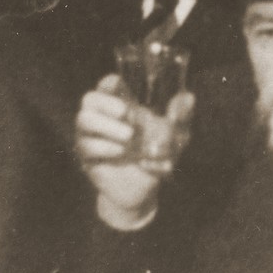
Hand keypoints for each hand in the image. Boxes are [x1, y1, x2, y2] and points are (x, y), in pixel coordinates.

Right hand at [74, 74, 194, 229]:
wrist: (145, 188)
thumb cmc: (157, 156)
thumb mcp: (174, 137)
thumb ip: (179, 117)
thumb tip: (188, 97)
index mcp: (121, 107)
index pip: (107, 86)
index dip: (109, 83)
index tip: (119, 84)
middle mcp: (101, 117)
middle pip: (89, 99)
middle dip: (106, 103)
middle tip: (126, 113)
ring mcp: (90, 136)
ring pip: (84, 119)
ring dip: (107, 126)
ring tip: (129, 137)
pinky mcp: (87, 155)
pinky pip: (87, 145)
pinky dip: (106, 147)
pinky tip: (121, 153)